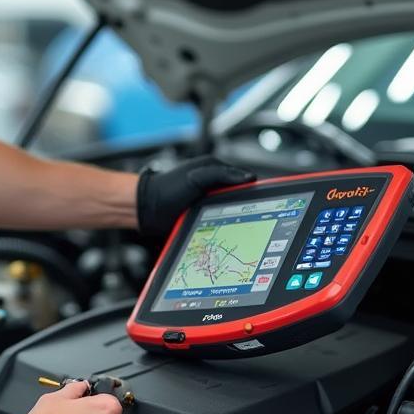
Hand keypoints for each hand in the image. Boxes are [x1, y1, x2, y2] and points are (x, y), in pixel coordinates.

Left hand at [137, 156, 254, 236]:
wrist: (146, 210)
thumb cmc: (166, 188)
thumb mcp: (196, 176)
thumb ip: (221, 174)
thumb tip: (249, 177)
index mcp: (218, 174)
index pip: (246, 182)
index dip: (257, 192)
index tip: (267, 202)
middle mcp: (216, 190)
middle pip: (243, 202)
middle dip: (249, 212)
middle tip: (254, 222)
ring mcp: (211, 206)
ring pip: (234, 217)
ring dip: (237, 225)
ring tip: (241, 232)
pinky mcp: (206, 221)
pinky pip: (222, 228)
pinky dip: (226, 233)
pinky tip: (228, 239)